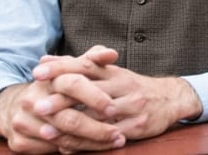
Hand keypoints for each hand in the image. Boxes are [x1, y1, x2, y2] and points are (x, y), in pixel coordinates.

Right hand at [0, 59, 124, 153]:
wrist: (13, 107)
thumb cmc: (53, 88)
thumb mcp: (69, 70)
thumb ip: (92, 60)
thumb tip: (112, 54)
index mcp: (46, 79)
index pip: (72, 85)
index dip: (94, 97)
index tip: (113, 107)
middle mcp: (32, 101)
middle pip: (68, 118)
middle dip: (96, 128)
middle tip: (118, 134)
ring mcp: (23, 123)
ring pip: (63, 139)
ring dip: (92, 143)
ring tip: (115, 141)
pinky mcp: (20, 143)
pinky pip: (53, 151)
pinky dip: (76, 151)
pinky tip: (94, 148)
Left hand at [33, 46, 202, 143]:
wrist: (170, 99)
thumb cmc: (131, 86)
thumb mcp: (110, 71)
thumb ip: (77, 66)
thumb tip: (44, 60)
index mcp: (113, 70)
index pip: (84, 65)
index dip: (60, 68)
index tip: (37, 73)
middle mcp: (122, 85)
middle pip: (88, 90)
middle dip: (61, 99)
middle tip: (36, 106)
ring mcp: (131, 106)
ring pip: (97, 116)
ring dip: (70, 125)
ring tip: (46, 132)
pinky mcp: (137, 126)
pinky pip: (109, 136)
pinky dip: (87, 143)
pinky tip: (68, 147)